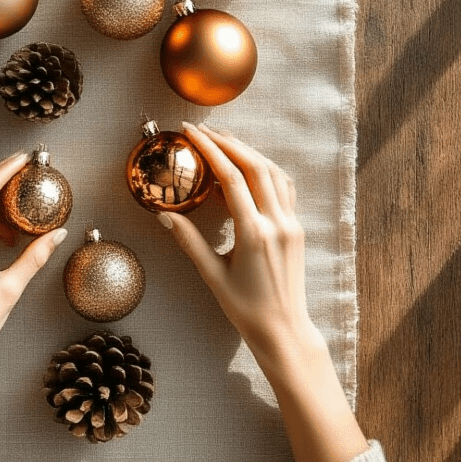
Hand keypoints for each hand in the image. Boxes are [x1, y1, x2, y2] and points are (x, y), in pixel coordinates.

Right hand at [159, 123, 367, 461]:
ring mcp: (291, 224)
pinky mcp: (296, 228)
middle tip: (203, 130)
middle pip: (255, 165)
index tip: (191, 133)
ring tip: (222, 141)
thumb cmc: (246, 310)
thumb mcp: (212, 276)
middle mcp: (277, 223)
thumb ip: (189, 241)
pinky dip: (265, 169)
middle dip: (228, 142)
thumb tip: (164, 214)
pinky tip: (249, 167)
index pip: (232, 178)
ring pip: (273, 172)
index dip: (211, 150)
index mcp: (255, 233)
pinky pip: (283, 187)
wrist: (284, 331)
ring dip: (247, 151)